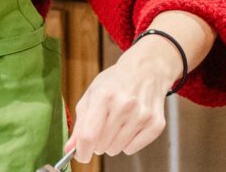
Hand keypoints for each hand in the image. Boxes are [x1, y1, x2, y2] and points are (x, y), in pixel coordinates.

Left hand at [66, 35, 179, 163]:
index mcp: (104, 95)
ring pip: (116, 149)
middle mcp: (124, 105)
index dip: (82, 151)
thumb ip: (80, 123)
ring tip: (117, 122)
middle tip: (102, 126)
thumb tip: (69, 149)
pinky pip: (132, 149)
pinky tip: (130, 124)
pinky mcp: (156, 124)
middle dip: (98, 142)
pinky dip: (128, 143)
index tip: (81, 155)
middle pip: (102, 145)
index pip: (89, 135)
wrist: (146, 70)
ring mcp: (142, 115)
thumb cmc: (115, 82)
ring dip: (112, 142)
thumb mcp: (92, 94)